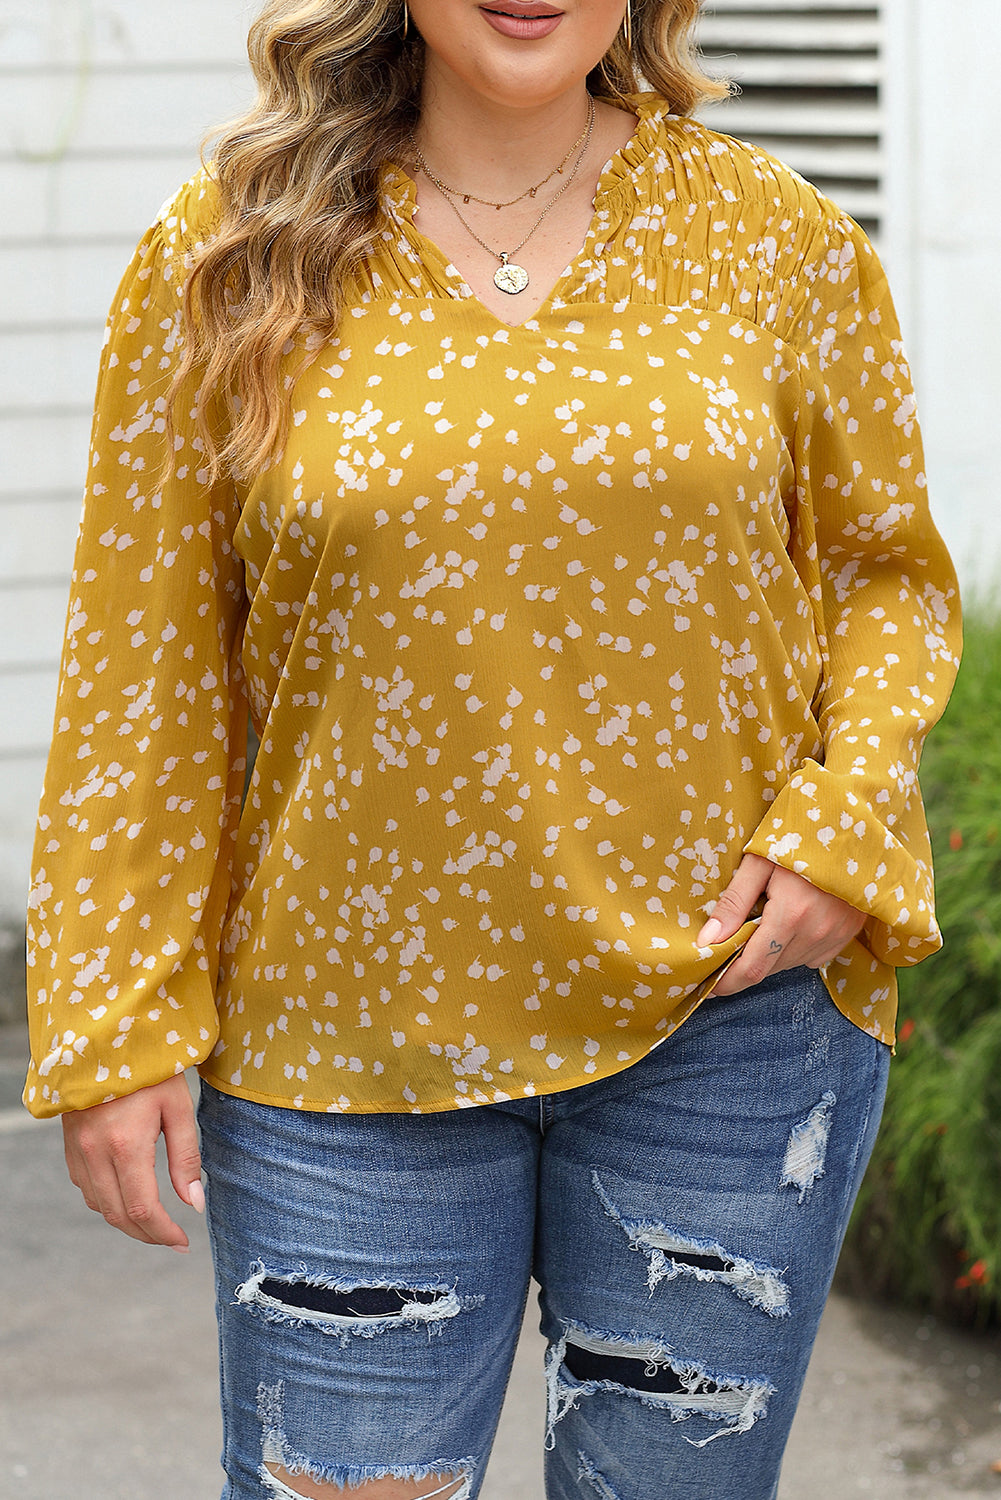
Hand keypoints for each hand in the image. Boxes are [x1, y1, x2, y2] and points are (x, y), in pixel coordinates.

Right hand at [62, 1073, 203, 1251]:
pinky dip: (106, 1201)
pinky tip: (127, 1196)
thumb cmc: (150, 1068)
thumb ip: (186, 1157)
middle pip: (119, 1216)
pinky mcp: (70, 1144)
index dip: (164, 1233)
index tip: (183, 1242)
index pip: (144, 1210)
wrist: (106, 1038)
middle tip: (172, 1239)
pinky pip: (85, 1187)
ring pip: (99, 1206)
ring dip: (126, 1221)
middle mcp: (96, 1153)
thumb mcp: (178, 1107)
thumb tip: (194, 1203)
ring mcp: (78, 1150)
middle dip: (147, 1235)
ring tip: (154, 1222)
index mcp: (127, 1145)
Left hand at [696, 853, 865, 997]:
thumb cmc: (798, 839)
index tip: (708, 986)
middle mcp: (816, 932)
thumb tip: (708, 941)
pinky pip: (812, 956)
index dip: (727, 982)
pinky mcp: (849, 933)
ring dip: (770, 955)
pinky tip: (792, 922)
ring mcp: (836, 935)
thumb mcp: (758, 863)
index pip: (752, 968)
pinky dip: (795, 948)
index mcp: (790, 915)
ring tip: (764, 923)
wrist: (849, 827)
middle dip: (745, 964)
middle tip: (731, 943)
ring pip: (790, 963)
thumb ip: (733, 903)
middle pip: (770, 969)